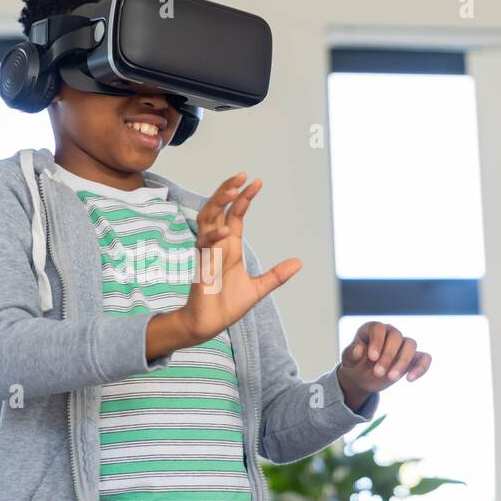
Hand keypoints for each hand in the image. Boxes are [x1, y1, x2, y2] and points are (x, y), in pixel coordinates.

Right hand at [178, 172, 301, 343]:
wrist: (208, 324)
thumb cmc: (227, 306)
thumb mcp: (258, 288)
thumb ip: (277, 275)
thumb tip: (299, 262)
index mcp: (229, 246)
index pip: (235, 214)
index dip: (244, 197)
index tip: (256, 182)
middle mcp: (217, 244)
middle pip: (218, 208)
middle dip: (228, 190)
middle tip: (242, 175)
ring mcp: (207, 252)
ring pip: (207, 218)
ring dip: (217, 202)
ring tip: (232, 190)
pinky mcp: (201, 265)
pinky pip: (204, 243)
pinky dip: (214, 235)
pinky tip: (227, 229)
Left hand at [337, 321, 431, 410]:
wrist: (363, 378)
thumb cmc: (355, 365)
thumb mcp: (348, 360)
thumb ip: (351, 354)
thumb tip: (358, 349)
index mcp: (372, 329)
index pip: (379, 328)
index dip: (377, 341)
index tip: (372, 358)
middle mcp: (390, 333)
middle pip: (396, 336)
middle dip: (388, 356)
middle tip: (377, 373)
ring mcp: (403, 345)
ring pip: (411, 344)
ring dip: (403, 362)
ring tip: (391, 378)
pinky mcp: (413, 358)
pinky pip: (424, 358)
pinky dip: (421, 367)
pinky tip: (410, 379)